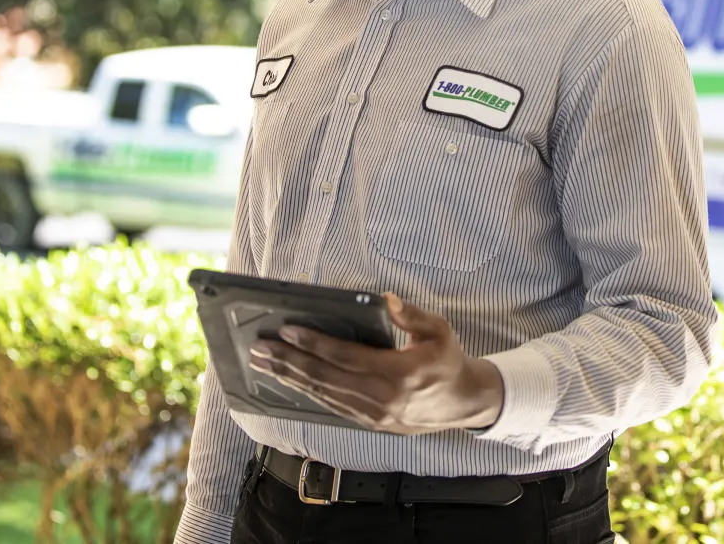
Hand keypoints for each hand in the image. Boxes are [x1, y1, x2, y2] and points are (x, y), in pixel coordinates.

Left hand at [247, 293, 504, 434]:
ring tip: (264, 364)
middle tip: (259, 348)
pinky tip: (290, 381)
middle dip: (288, 362)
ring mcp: (372, 415)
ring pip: (322, 395)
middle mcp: (381, 398)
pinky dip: (307, 392)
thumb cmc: (449, 363)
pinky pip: (331, 406)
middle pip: (324, 378)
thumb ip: (412, 316)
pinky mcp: (370, 423)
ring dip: (290, 378)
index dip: (314, 344)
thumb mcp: (440, 331)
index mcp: (398, 374)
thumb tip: (385, 300)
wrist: (464, 405)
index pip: (345, 357)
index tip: (288, 330)